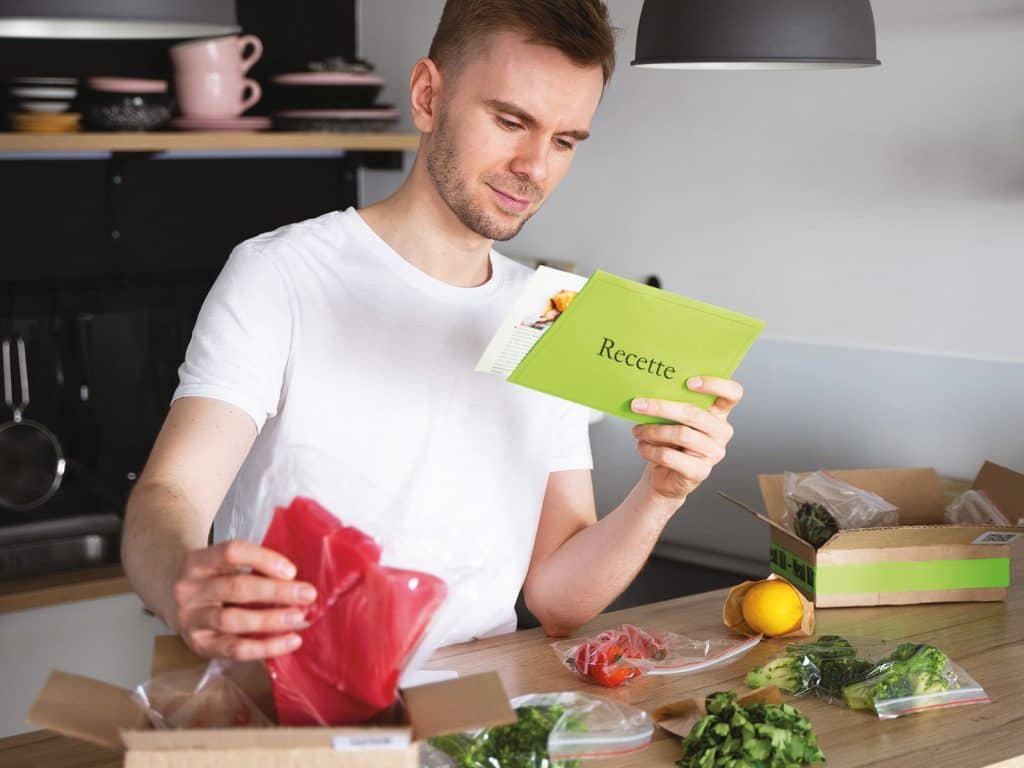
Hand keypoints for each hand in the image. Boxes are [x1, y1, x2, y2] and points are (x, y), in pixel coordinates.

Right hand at [171, 540, 317, 660]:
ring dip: (270, 620)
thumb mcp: (222, 563)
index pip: (231, 552)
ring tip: (299, 619)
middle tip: (308, 594)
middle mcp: (189, 589)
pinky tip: (289, 642)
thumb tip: (297, 581)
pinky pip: (233, 649)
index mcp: (198, 561)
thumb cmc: (211, 576)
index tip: (292, 570)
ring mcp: (190, 619)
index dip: (264, 559)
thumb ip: (252, 568)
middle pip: (236, 588)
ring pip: (232, 621)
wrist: (169, 596)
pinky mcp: (198, 644)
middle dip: (276, 592)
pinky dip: (264, 647)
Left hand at [630, 376, 743, 503]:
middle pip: (694, 414)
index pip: (732, 393)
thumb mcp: (673, 419)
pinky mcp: (699, 472)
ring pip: (681, 434)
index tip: (689, 382)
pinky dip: (650, 450)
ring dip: (653, 431)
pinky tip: (642, 446)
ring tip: (637, 430)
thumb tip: (648, 391)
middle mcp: (721, 432)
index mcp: (718, 413)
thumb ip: (671, 404)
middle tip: (637, 405)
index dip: (715, 384)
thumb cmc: (670, 441)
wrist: (665, 475)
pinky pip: (670, 456)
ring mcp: (713, 453)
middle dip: (661, 407)